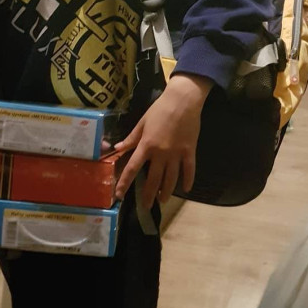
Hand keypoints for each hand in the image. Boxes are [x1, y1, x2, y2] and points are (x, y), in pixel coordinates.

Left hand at [114, 73, 212, 208]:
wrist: (183, 101)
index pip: (132, 168)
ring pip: (171, 179)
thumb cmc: (160, 109)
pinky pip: (189, 170)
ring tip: (162, 200)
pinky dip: (188, 180)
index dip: (125, 183)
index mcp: (146, 145)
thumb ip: (131, 138)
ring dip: (166, 192)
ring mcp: (177, 154)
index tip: (119, 195)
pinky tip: (186, 189)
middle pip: (153, 180)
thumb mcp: (142, 122)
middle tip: (146, 206)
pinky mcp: (190, 151)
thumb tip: (118, 149)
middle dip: (148, 195)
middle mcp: (161, 153)